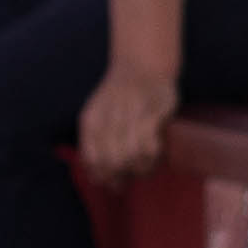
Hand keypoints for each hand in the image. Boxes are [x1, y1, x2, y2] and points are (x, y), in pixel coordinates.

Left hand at [77, 64, 177, 185]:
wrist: (142, 64)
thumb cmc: (122, 97)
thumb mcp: (100, 117)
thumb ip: (97, 146)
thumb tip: (103, 183)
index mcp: (90, 120)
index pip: (93, 161)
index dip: (105, 177)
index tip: (118, 181)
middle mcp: (107, 116)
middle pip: (112, 162)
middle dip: (124, 174)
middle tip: (134, 173)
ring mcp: (130, 113)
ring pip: (130, 156)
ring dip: (141, 167)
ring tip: (147, 163)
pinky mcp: (153, 110)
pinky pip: (148, 145)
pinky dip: (151, 154)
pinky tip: (156, 150)